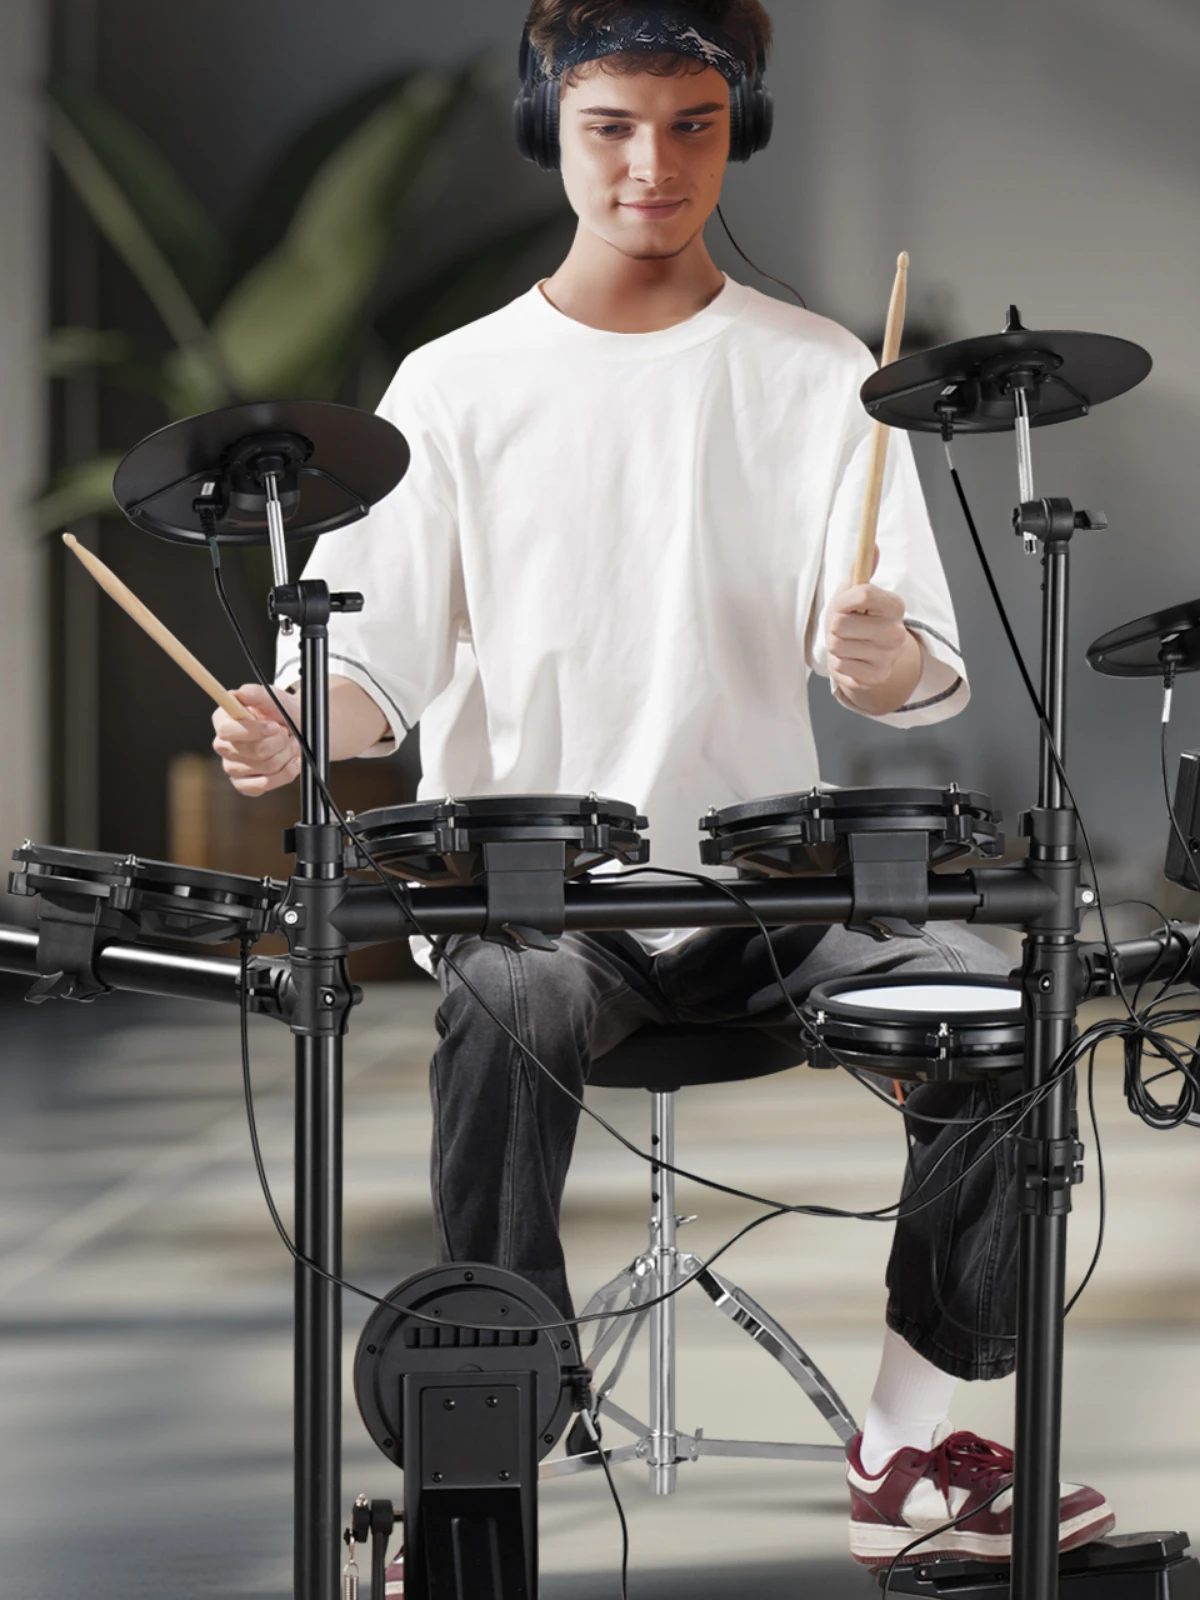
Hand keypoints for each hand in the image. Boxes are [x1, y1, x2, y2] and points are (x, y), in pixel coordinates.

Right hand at [212, 683, 301, 796]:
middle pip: (254, 751)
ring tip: (287, 744)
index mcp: (223, 720)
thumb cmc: (281, 713)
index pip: (227, 730)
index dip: (254, 731)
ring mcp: (232, 767)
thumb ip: (255, 694)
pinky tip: (288, 762)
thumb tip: (239, 694)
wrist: (297, 731)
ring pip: (265, 767)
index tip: (274, 726)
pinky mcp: (243, 784)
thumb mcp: (273, 697)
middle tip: (284, 733)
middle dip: (279, 741)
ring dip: (285, 755)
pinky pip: (264, 785)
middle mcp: (223, 745)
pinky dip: (284, 774)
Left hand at [825, 574, 922, 713]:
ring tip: (847, 643)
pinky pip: (840, 665)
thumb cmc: (857, 619)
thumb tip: (872, 545)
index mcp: (895, 606)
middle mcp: (896, 632)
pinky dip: (838, 662)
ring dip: (835, 644)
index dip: (845, 599)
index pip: (865, 593)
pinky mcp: (876, 676)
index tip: (845, 603)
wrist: (865, 656)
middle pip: (842, 623)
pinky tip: (850, 658)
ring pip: (837, 645)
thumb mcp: (855, 593)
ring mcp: (888, 657)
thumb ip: (861, 570)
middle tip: (845, 627)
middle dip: (834, 625)